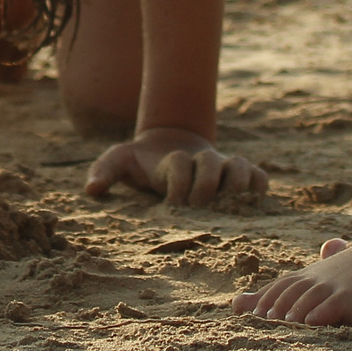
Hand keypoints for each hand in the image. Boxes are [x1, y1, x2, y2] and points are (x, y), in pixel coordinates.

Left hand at [84, 127, 268, 205]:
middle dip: (206, 184)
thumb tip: (91, 190)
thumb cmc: (142, 161)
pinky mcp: (237, 174)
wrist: (169, 145)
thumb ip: (105, 169)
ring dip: (239, 182)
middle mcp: (201, 161)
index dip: (176, 183)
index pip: (179, 165)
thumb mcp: (120, 160)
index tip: (170, 203)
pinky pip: (258, 176)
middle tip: (198, 205)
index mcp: (174, 161)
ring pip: (241, 166)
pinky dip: (260, 185)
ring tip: (231, 201)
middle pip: (213, 164)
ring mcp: (222, 166)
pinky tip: (254, 202)